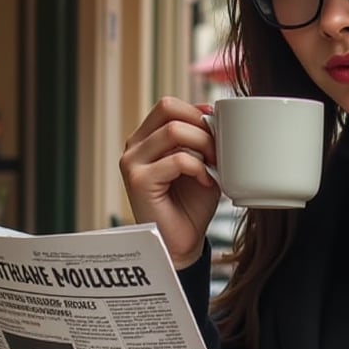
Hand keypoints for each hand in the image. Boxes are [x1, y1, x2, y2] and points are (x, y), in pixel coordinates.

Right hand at [120, 97, 220, 267]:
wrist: (182, 243)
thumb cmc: (191, 205)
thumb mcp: (201, 162)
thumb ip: (201, 138)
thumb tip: (213, 114)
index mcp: (145, 139)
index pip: (168, 105)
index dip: (196, 111)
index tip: (216, 130)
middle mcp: (134, 147)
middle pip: (169, 110)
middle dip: (201, 126)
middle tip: (217, 151)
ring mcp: (131, 163)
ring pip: (174, 131)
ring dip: (203, 146)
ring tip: (213, 166)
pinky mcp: (138, 181)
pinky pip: (178, 159)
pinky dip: (199, 168)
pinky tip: (206, 181)